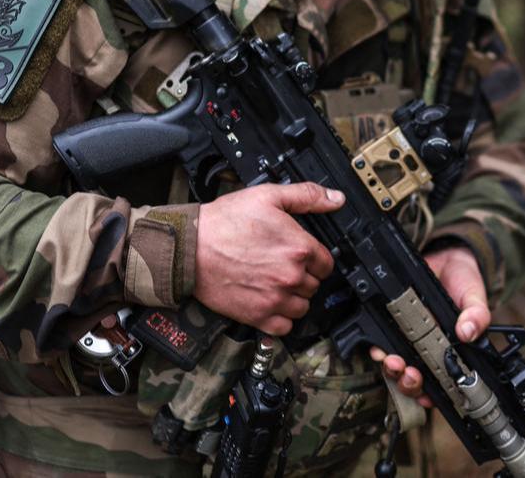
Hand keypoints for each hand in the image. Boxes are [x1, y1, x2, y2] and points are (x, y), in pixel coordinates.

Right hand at [193, 182, 342, 334]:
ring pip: (303, 307)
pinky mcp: (257, 316)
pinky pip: (284, 328)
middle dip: (304, 276)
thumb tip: (335, 199)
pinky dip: (281, 319)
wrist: (189, 247)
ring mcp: (275, 299)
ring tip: (278, 285)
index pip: (326, 263)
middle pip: (315, 285)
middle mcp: (291, 276)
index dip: (316, 259)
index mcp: (298, 248)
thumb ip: (307, 196)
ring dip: (295, 298)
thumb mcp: (268, 196)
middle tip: (285, 267)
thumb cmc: (224, 222)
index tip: (304, 257)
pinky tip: (271, 303)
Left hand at [370, 244, 489, 406]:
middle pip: (413, 380)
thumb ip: (477, 315)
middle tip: (409, 374)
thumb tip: (468, 332)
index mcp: (449, 351)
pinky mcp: (392, 322)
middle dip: (408, 383)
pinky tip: (377, 346)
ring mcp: (407, 338)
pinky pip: (380, 341)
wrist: (445, 258)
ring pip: (395, 366)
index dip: (431, 394)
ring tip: (393, 361)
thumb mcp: (475, 298)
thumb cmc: (464, 284)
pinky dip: (377, 347)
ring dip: (391, 369)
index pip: (439, 383)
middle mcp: (426, 349)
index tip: (428, 395)